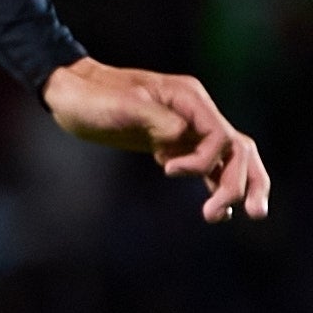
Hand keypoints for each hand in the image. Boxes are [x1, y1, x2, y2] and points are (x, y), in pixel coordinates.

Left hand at [42, 57, 269, 220]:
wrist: (69, 94)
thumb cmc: (91, 98)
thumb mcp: (120, 106)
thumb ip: (156, 120)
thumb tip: (181, 137)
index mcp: (188, 97)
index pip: (219, 135)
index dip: (203, 160)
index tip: (168, 170)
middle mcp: (195, 112)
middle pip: (237, 149)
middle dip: (242, 182)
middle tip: (237, 213)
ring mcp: (187, 128)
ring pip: (229, 159)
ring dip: (236, 187)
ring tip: (235, 217)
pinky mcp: (174, 143)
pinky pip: (207, 166)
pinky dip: (216, 185)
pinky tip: (220, 213)